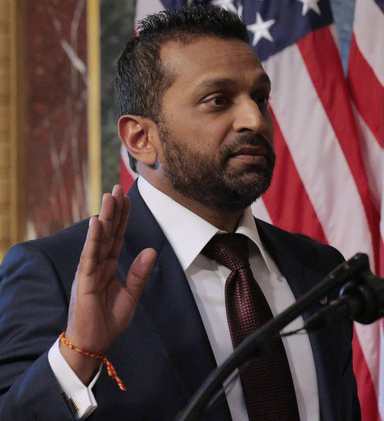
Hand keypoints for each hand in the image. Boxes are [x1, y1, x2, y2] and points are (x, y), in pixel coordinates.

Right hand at [61, 185, 155, 383]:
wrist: (93, 342)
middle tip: (117, 188)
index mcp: (107, 266)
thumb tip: (151, 250)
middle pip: (107, 233)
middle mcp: (97, 264)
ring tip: (109, 198)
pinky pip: (90, 256)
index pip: (116, 237)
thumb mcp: (131, 295)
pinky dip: (93, 239)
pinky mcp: (85, 281)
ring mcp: (89, 271)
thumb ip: (139, 273)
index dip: (121, 218)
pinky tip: (97, 223)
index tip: (126, 199)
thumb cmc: (108, 320)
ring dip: (104, 218)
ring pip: (98, 240)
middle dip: (113, 211)